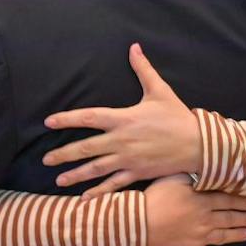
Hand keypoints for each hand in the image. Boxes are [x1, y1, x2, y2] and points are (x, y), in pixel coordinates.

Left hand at [44, 44, 200, 193]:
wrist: (199, 145)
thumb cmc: (178, 117)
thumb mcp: (160, 90)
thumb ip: (143, 69)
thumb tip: (134, 47)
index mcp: (124, 118)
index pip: (89, 118)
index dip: (67, 119)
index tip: (49, 122)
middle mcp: (122, 141)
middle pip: (86, 148)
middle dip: (64, 154)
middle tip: (46, 159)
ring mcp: (129, 159)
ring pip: (96, 169)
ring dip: (76, 175)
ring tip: (58, 179)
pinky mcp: (138, 173)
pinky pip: (114, 184)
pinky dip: (99, 192)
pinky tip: (85, 198)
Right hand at [144, 175, 245, 245]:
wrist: (141, 224)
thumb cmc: (156, 198)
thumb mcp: (175, 179)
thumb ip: (193, 176)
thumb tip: (207, 173)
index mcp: (203, 202)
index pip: (228, 201)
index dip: (243, 202)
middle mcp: (206, 220)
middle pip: (229, 219)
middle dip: (245, 218)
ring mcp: (200, 237)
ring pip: (223, 237)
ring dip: (237, 235)